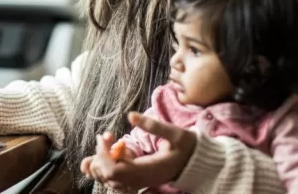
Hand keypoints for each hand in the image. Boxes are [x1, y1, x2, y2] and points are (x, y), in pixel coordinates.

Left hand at [80, 112, 197, 191]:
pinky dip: (104, 167)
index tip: (106, 136)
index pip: (115, 170)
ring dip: (100, 161)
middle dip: (100, 155)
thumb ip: (153, 125)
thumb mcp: (174, 132)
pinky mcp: (136, 179)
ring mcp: (137, 182)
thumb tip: (130, 115)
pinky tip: (105, 152)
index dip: (104, 155)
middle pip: (107, 176)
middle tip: (105, 136)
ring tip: (106, 140)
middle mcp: (140, 180)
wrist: (196, 163)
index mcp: (147, 170)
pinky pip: (113, 179)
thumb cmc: (187, 147)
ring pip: (108, 179)